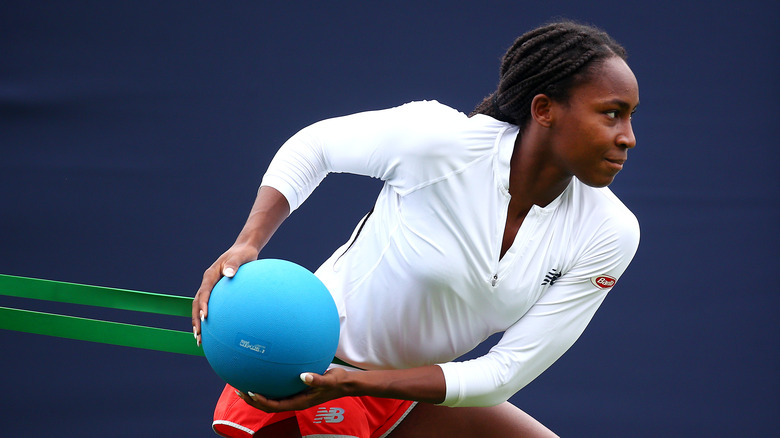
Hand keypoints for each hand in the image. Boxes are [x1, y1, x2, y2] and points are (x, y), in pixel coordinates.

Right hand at [191, 243, 258, 345]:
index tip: (204, 317)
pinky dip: (210, 319)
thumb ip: (234, 264)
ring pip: (200, 307)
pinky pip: (212, 307)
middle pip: (196, 303)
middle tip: (198, 335)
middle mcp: (208, 283)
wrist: (244, 250)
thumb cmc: (243, 254)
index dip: (202, 305)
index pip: (204, 292)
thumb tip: (229, 273)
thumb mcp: (240, 257)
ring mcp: (212, 288)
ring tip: (200, 339)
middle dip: (196, 319)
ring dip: (199, 322)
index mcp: (211, 275)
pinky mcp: (217, 293)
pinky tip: (216, 332)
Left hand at [235, 368, 352, 412]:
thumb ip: (317, 380)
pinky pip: (278, 391)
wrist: (345, 383)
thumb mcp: (330, 380)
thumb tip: (303, 376)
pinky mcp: (296, 390)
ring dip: (256, 395)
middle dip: (253, 400)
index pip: (276, 406)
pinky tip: (263, 375)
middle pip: (269, 405)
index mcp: (300, 402)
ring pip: (271, 399)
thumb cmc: (338, 382)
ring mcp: (295, 397)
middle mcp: (295, 401)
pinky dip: (268, 386)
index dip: (262, 401)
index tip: (251, 392)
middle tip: (239, 390)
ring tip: (243, 386)